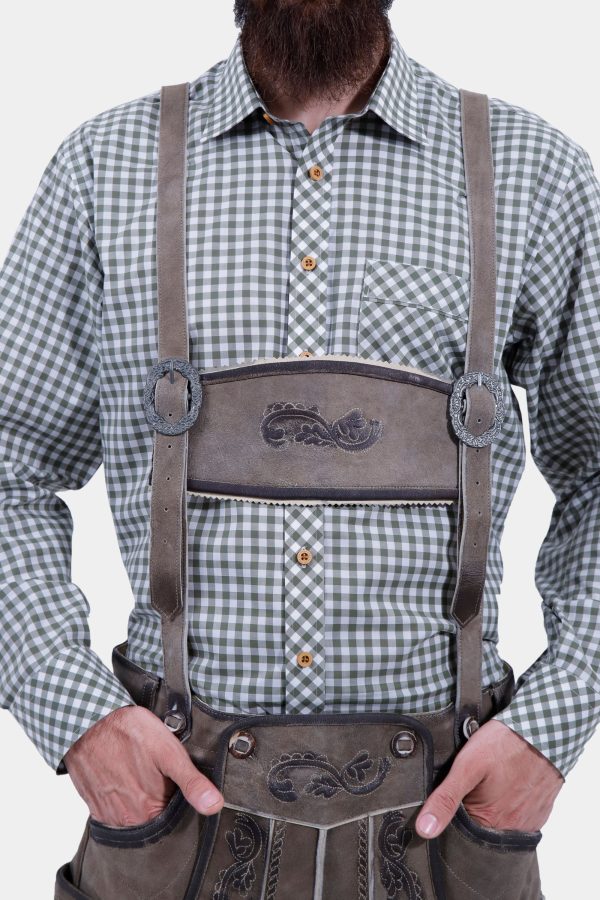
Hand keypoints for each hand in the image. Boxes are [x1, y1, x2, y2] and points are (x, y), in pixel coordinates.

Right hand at [63, 705, 223, 826]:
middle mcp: (127, 820)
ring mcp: (108, 815)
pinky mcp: (94, 806)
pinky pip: (116, 810)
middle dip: (161, 799)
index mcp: (149, 811)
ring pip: (135, 814)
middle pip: (154, 818)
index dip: (180, 800)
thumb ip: (192, 782)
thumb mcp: (169, 752)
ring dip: (141, 798)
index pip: (174, 819)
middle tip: (158, 773)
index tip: (177, 782)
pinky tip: (125, 775)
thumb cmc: (130, 732)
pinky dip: (123, 796)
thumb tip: (215, 805)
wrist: (89, 722)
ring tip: (141, 771)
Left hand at [415, 719, 563, 838]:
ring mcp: (528, 821)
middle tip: (469, 784)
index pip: (459, 833)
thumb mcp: (467, 766)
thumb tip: (424, 829)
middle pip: (480, 828)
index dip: (449, 814)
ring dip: (489, 807)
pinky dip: (508, 804)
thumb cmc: (504, 744)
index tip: (447, 796)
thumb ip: (445, 798)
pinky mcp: (540, 811)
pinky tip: (504, 784)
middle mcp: (512, 828)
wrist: (544, 729)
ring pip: (499, 822)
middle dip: (470, 810)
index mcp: (490, 822)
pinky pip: (518, 816)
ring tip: (488, 782)